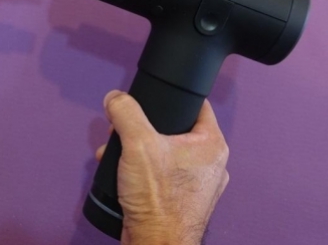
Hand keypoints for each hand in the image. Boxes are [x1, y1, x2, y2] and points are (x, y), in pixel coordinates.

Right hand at [97, 92, 229, 244]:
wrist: (155, 244)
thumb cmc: (158, 200)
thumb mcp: (137, 143)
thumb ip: (126, 113)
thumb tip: (115, 98)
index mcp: (212, 145)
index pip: (198, 106)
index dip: (174, 98)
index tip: (153, 97)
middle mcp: (210, 164)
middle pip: (176, 129)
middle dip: (144, 128)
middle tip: (126, 129)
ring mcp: (198, 185)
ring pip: (165, 152)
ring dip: (138, 150)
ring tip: (117, 152)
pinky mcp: (182, 200)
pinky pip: (162, 175)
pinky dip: (142, 170)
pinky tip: (122, 173)